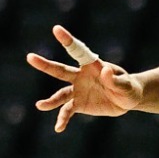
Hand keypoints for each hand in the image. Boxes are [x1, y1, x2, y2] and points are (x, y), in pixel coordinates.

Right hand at [28, 26, 144, 131]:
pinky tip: (59, 128)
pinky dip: (63, 119)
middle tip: (30, 57)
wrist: (127, 99)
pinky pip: (67, 111)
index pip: (78, 51)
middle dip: (45, 65)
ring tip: (40, 106)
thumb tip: (105, 71)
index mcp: (92, 65)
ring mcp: (78, 90)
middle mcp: (81, 76)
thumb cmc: (128, 87)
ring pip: (60, 95)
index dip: (67, 40)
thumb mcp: (126, 84)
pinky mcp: (79, 103)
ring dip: (50, 101)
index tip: (56, 29)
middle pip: (60, 70)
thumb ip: (115, 79)